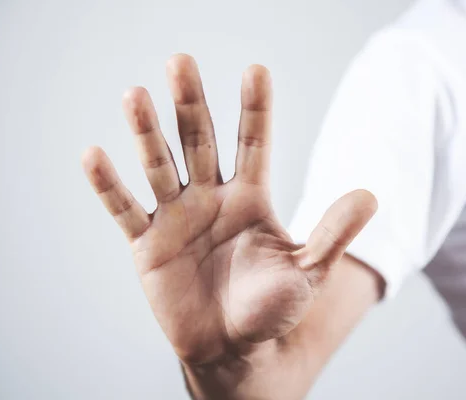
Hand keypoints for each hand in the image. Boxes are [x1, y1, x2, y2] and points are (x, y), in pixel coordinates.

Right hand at [82, 54, 376, 364]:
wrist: (231, 347)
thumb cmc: (272, 309)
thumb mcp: (307, 271)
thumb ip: (332, 234)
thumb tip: (372, 196)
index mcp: (250, 196)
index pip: (253, 142)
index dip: (255, 108)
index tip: (255, 70)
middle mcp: (211, 197)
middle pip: (200, 141)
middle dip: (191, 103)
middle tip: (180, 62)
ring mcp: (176, 217)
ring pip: (159, 166)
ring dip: (146, 133)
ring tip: (135, 94)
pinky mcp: (147, 243)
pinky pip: (124, 209)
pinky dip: (108, 185)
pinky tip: (93, 155)